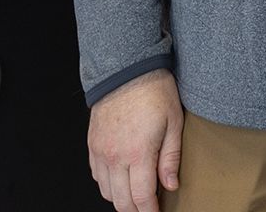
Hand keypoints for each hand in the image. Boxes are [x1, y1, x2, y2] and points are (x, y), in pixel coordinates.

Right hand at [88, 69, 184, 210]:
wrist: (126, 69)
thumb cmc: (154, 91)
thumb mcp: (173, 122)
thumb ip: (170, 158)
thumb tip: (170, 186)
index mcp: (138, 152)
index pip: (141, 197)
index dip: (150, 211)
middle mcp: (115, 156)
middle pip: (122, 201)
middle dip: (136, 210)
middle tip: (149, 207)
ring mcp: (101, 151)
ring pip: (107, 192)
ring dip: (121, 198)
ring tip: (137, 194)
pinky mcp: (92, 144)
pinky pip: (96, 175)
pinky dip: (108, 184)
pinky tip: (121, 178)